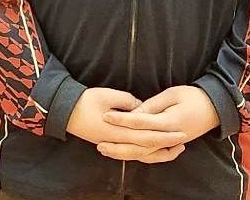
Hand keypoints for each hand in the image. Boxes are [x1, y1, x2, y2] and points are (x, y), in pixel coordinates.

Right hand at [66, 87, 186, 162]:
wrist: (66, 111)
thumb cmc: (85, 101)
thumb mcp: (107, 95)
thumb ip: (128, 102)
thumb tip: (142, 108)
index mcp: (118, 131)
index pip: (147, 135)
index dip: (165, 134)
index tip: (180, 131)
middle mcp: (118, 142)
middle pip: (147, 147)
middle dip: (166, 144)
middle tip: (183, 140)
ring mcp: (114, 144)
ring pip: (140, 154)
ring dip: (158, 152)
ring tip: (174, 148)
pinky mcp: (111, 143)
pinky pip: (132, 152)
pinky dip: (145, 153)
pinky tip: (154, 150)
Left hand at [98, 85, 219, 162]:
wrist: (214, 109)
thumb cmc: (193, 97)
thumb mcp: (172, 94)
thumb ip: (152, 105)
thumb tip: (134, 112)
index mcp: (169, 121)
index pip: (140, 121)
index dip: (122, 119)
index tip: (105, 116)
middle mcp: (169, 137)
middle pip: (139, 144)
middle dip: (118, 144)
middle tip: (99, 143)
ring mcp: (170, 144)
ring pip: (145, 154)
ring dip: (125, 153)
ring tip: (107, 151)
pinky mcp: (171, 145)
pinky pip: (153, 155)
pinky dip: (139, 156)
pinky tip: (126, 154)